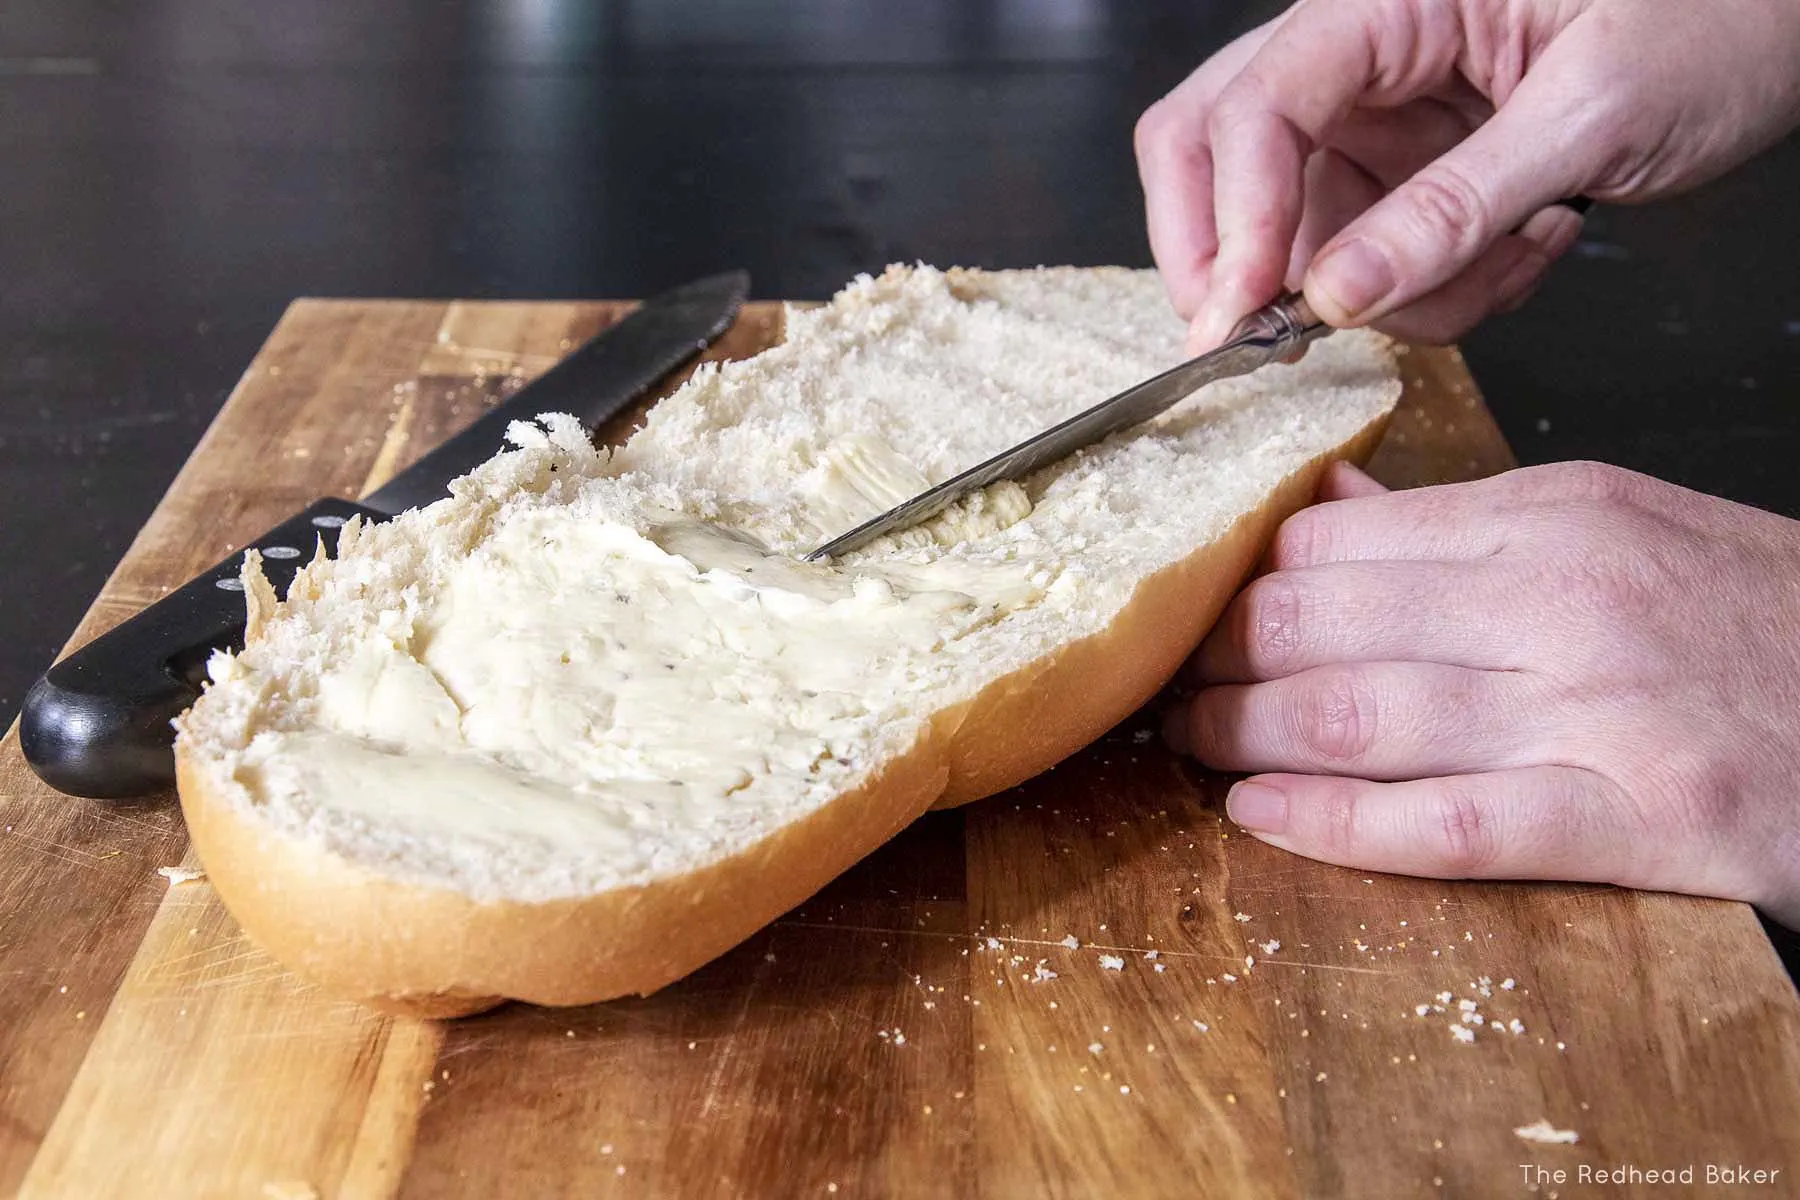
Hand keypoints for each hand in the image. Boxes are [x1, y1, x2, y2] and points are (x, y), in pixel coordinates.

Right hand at [1135, 0, 1799, 350]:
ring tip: (1509, 262)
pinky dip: (1434, 292)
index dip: (1229, 217)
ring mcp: (1378, 119)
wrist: (1785, 23)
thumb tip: (1336, 294)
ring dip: (1383, 289)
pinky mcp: (1409, 174)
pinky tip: (1523, 252)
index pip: (1252, 106)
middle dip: (1229, 252)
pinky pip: (1368, 261)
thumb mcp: (1591, 110)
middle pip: (1213, 148)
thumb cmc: (1717, 15)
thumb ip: (1455, 206)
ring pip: (1296, 230)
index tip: (1239, 316)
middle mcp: (1360, 54)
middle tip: (1253, 336)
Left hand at [1162, 461, 1799, 927]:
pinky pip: (1449, 823)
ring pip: (1358, 712)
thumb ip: (1457, 526)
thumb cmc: (1751, 618)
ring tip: (1189, 749)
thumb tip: (1325, 508)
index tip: (1192, 615)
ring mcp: (1596, 709)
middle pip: (1317, 621)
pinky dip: (1338, 824)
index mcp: (1550, 514)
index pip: (1332, 541)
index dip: (1236, 585)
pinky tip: (1262, 817)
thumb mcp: (1615, 526)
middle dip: (1213, 662)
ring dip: (1242, 738)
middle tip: (1166, 690)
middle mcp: (1561, 598)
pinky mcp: (1637, 817)